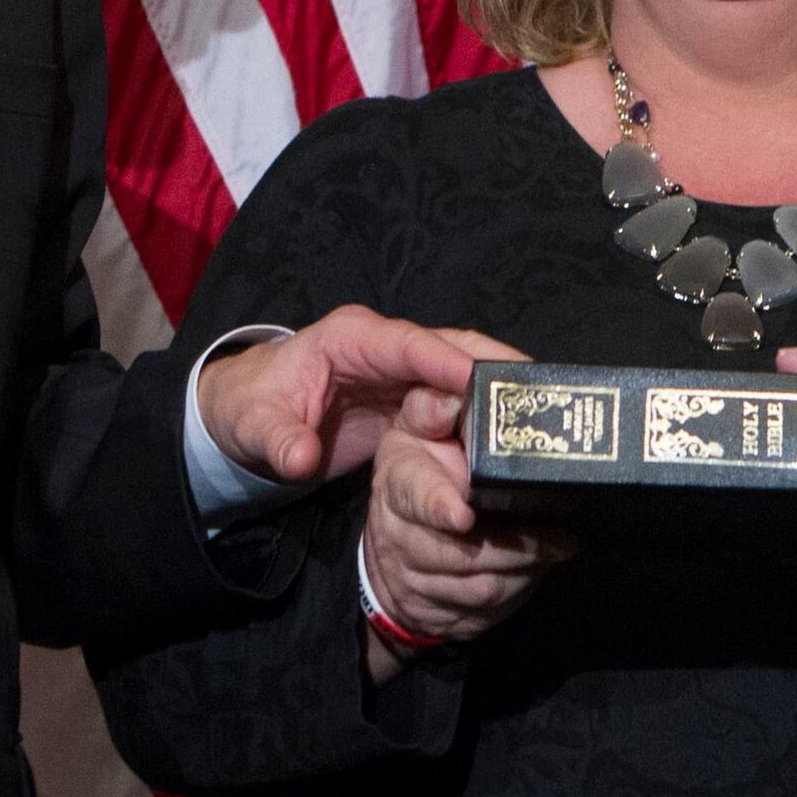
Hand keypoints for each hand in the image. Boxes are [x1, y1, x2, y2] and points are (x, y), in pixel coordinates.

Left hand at [197, 307, 512, 487]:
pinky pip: (459, 399)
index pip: (406, 343)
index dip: (445, 359)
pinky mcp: (415, 397)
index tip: (481, 378)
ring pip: (464, 369)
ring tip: (545, 408)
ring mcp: (405, 371)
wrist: (250, 415)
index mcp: (350, 339)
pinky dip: (487, 412)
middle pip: (451, 346)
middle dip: (495, 364)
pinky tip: (517, 432)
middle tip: (540, 389)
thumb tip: (298, 457)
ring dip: (500, 387)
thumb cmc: (252, 408)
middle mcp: (386, 347)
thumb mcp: (252, 426)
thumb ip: (277, 440)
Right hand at [358, 416, 570, 677]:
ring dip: (523, 571)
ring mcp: (420, 579)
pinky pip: (484, 612)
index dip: (438, 508)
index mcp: (400, 481)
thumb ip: (436, 406)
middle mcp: (403, 534)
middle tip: (558, 536)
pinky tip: (538, 570)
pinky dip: (517, 593)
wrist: (396, 551)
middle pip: (458, 552)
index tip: (463, 515)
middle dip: (513, 546)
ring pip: (478, 586)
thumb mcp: (417, 430)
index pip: (415, 497)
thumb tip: (466, 377)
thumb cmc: (421, 474)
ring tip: (558, 548)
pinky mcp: (444, 611)